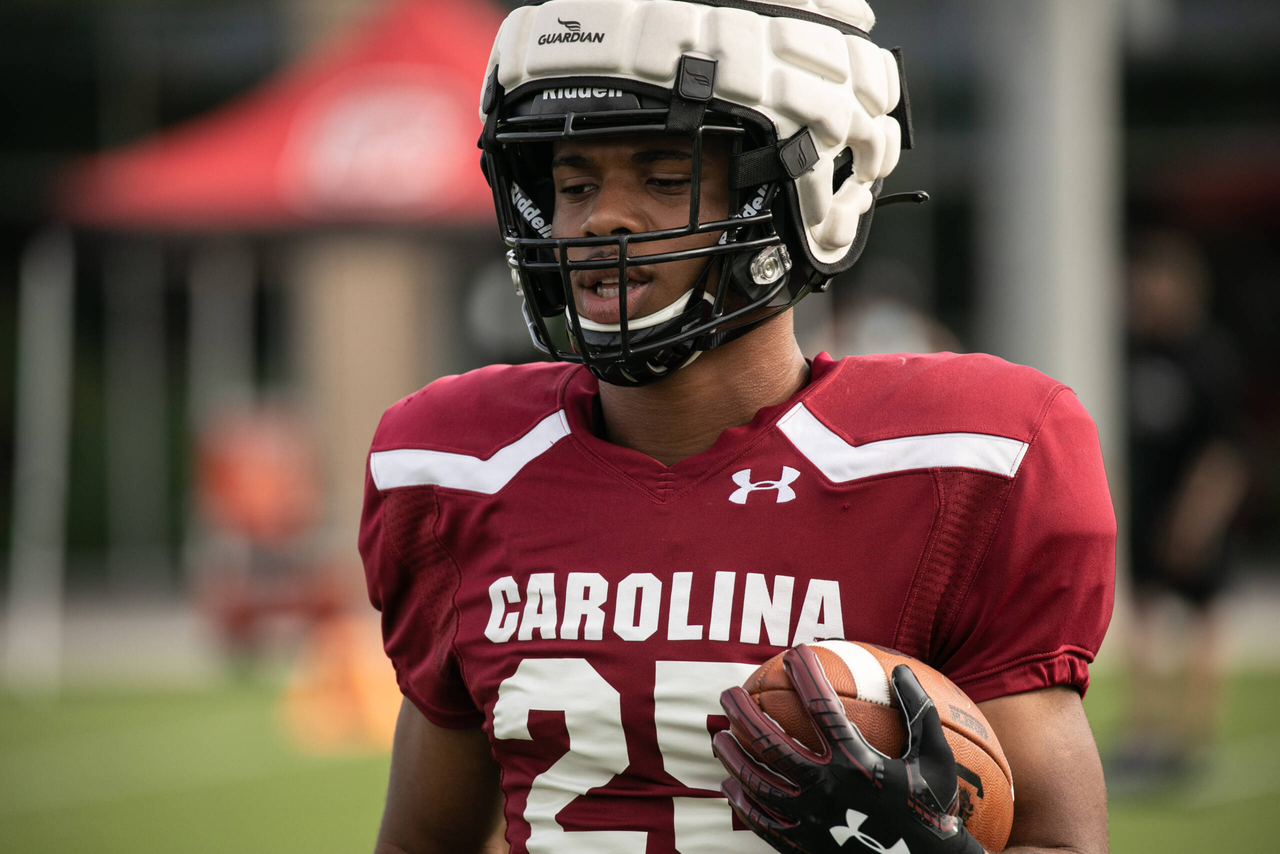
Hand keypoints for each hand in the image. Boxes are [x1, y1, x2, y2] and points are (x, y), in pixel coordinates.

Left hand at [713, 644, 984, 853]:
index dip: (806, 676)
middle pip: (771, 744)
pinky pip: (763, 823)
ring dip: (733, 757)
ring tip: (718, 738)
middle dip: (743, 714)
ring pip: (758, 783)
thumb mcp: (936, 759)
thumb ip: (920, 711)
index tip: (793, 653)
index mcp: (856, 763)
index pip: (821, 708)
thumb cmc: (932, 809)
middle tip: (727, 693)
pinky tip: (729, 786)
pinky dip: (743, 802)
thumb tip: (900, 668)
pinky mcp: (804, 846)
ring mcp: (811, 820)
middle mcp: (826, 789)